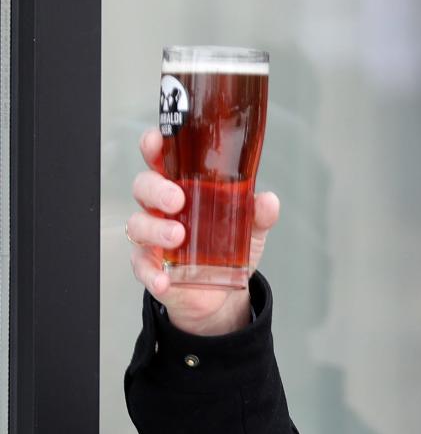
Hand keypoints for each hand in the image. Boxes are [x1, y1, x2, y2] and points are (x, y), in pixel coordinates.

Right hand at [127, 128, 279, 335]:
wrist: (222, 293)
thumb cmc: (226, 250)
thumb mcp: (249, 230)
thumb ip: (258, 215)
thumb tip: (268, 200)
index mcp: (181, 189)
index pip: (161, 161)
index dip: (154, 147)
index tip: (157, 141)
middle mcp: (161, 210)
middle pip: (144, 187)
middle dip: (156, 189)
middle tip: (177, 199)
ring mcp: (152, 238)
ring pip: (138, 224)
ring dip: (156, 228)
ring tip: (178, 235)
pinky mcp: (150, 267)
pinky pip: (142, 268)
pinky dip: (151, 273)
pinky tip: (164, 279)